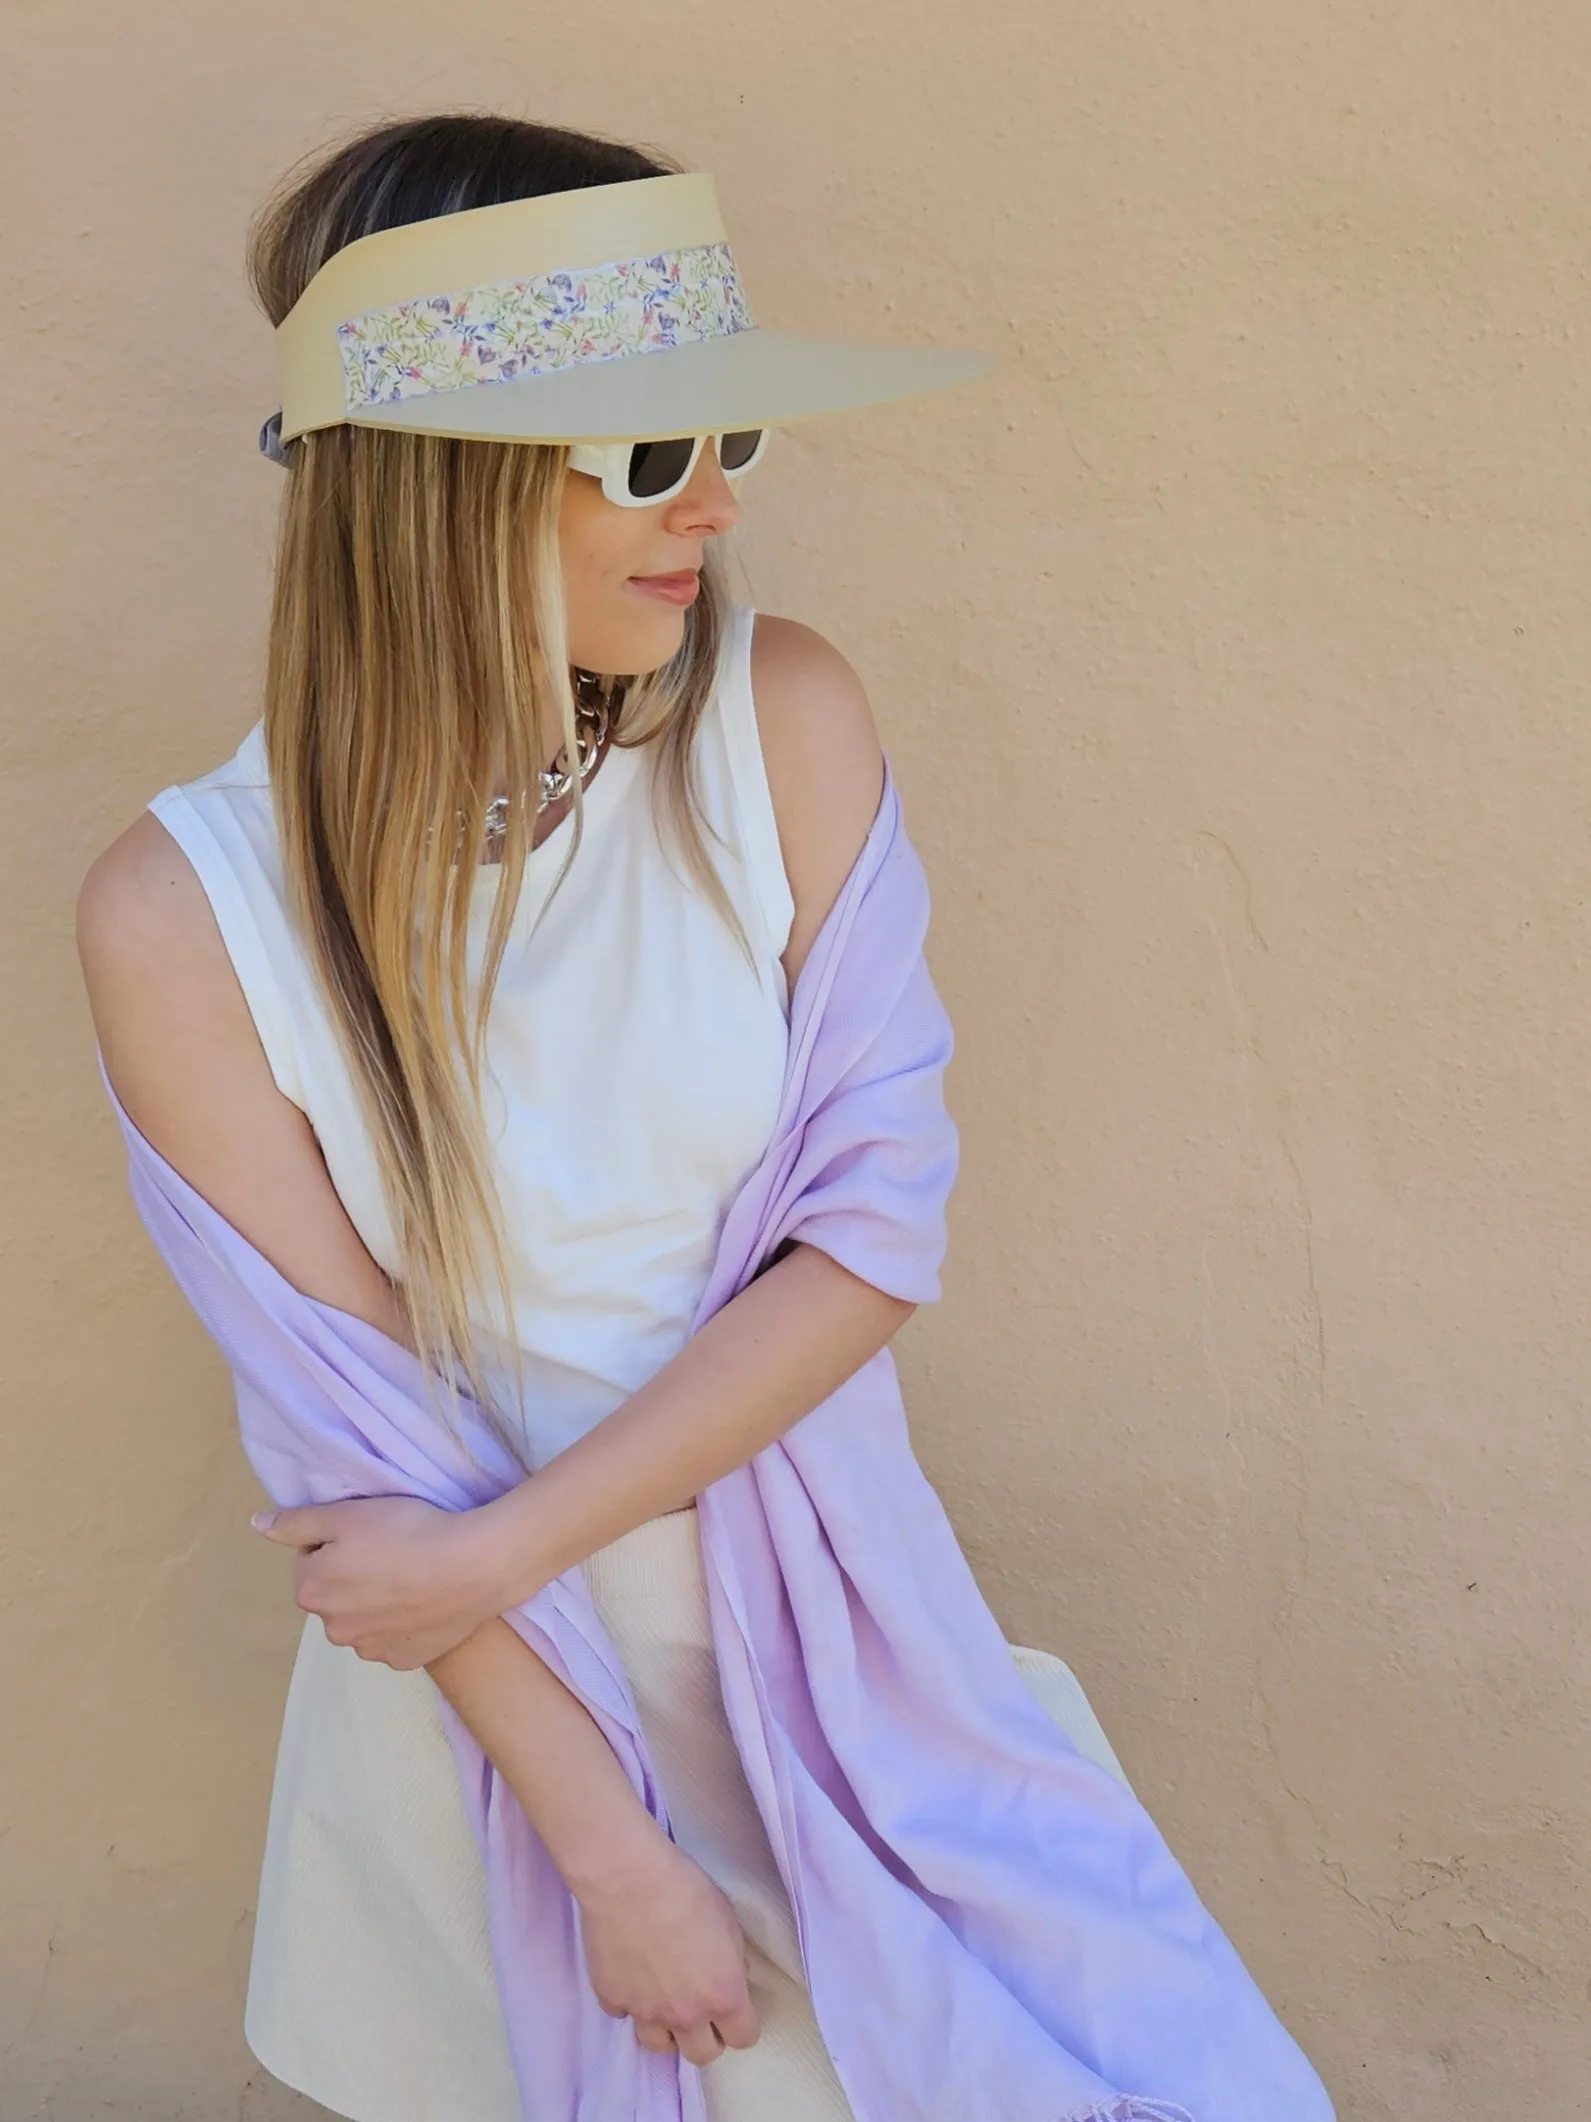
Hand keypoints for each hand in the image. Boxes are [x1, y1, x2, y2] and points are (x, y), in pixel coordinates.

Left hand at [251, 1495, 502, 1668]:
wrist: (472, 1567)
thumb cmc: (408, 1532)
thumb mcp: (347, 1513)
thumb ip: (296, 1522)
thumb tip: (256, 1525)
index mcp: (312, 1591)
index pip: (310, 1560)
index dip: (338, 1541)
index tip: (370, 1532)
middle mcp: (332, 1629)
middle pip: (335, 1594)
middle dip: (353, 1575)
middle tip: (392, 1551)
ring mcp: (368, 1649)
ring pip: (363, 1619)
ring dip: (376, 1601)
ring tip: (412, 1575)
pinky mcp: (402, 1661)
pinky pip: (392, 1639)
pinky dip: (402, 1622)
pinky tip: (424, 1600)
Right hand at [575, 1836, 760, 2067]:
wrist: (628, 1878)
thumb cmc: (686, 1889)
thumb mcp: (729, 1920)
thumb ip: (733, 1960)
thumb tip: (730, 1975)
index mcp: (722, 1996)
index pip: (744, 2038)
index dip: (741, 2023)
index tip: (735, 2008)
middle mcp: (685, 2015)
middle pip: (702, 2055)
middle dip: (706, 2035)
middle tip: (701, 2007)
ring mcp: (645, 2012)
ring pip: (659, 2046)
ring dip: (666, 2028)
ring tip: (664, 1998)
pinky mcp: (612, 1999)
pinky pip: (624, 2013)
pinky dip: (629, 2000)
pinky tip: (631, 1973)